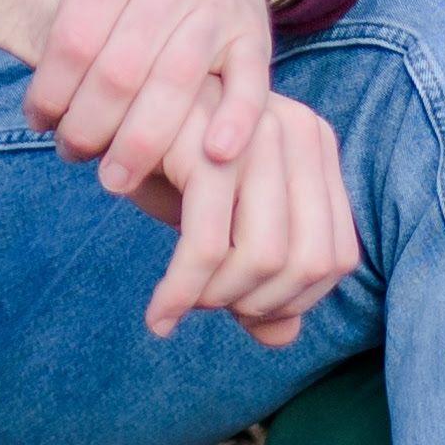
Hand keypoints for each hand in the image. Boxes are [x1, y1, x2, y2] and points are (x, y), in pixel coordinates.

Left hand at [0, 0, 277, 217]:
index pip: (74, 38)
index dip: (50, 90)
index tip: (36, 119)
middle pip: (121, 72)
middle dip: (88, 125)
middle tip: (70, 151)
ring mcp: (216, 8)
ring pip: (177, 85)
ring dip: (142, 142)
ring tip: (113, 178)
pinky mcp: (254, 34)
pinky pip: (250, 83)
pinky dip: (236, 121)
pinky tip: (211, 156)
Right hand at [148, 89, 358, 350]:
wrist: (108, 106)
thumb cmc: (170, 163)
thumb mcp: (222, 218)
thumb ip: (260, 272)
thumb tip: (283, 338)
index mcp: (315, 147)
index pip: (336, 257)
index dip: (293, 302)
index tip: (242, 310)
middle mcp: (297, 132)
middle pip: (306, 263)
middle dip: (255, 305)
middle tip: (207, 306)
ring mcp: (254, 133)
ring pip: (263, 257)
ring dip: (218, 299)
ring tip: (181, 302)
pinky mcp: (204, 146)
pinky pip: (206, 246)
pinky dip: (182, 293)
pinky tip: (160, 314)